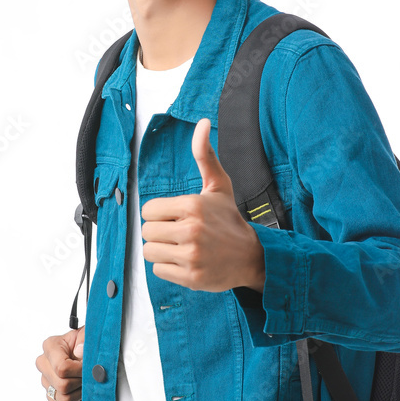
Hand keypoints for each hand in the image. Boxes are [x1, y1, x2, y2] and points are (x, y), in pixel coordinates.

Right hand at [36, 325, 84, 400]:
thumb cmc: (88, 342)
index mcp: (50, 346)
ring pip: (63, 399)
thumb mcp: (90, 334)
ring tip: (86, 382)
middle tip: (91, 375)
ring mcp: (46, 382)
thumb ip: (86, 339)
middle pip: (62, 385)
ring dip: (80, 393)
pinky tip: (82, 390)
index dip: (80, 370)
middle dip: (81, 382)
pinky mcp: (52, 396)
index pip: (62, 368)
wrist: (88, 352)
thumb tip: (79, 352)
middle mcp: (44, 364)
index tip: (90, 365)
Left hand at [141, 117, 265, 292]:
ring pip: (150, 251)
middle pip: (147, 231)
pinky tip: (186, 262)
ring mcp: (191, 256)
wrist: (252, 256)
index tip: (175, 217)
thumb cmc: (229, 220)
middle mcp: (191, 230)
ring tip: (181, 248)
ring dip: (162, 251)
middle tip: (180, 234)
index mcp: (192, 205)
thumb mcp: (219, 186)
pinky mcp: (192, 277)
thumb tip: (202, 123)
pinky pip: (159, 271)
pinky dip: (169, 268)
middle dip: (160, 233)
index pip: (148, 211)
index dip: (159, 214)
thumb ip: (204, 155)